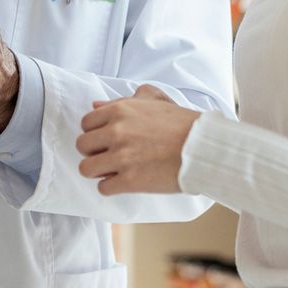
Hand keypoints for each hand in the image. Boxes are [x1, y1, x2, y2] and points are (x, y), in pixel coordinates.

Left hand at [76, 86, 197, 194]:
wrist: (204, 148)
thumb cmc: (183, 124)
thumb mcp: (155, 101)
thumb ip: (124, 100)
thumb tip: (96, 105)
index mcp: (120, 110)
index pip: (86, 123)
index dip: (95, 132)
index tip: (106, 139)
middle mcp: (116, 132)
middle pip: (82, 146)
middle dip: (94, 152)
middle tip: (110, 155)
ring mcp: (122, 157)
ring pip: (86, 168)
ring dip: (98, 171)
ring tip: (114, 170)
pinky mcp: (130, 180)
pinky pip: (103, 188)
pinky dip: (111, 187)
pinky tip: (124, 182)